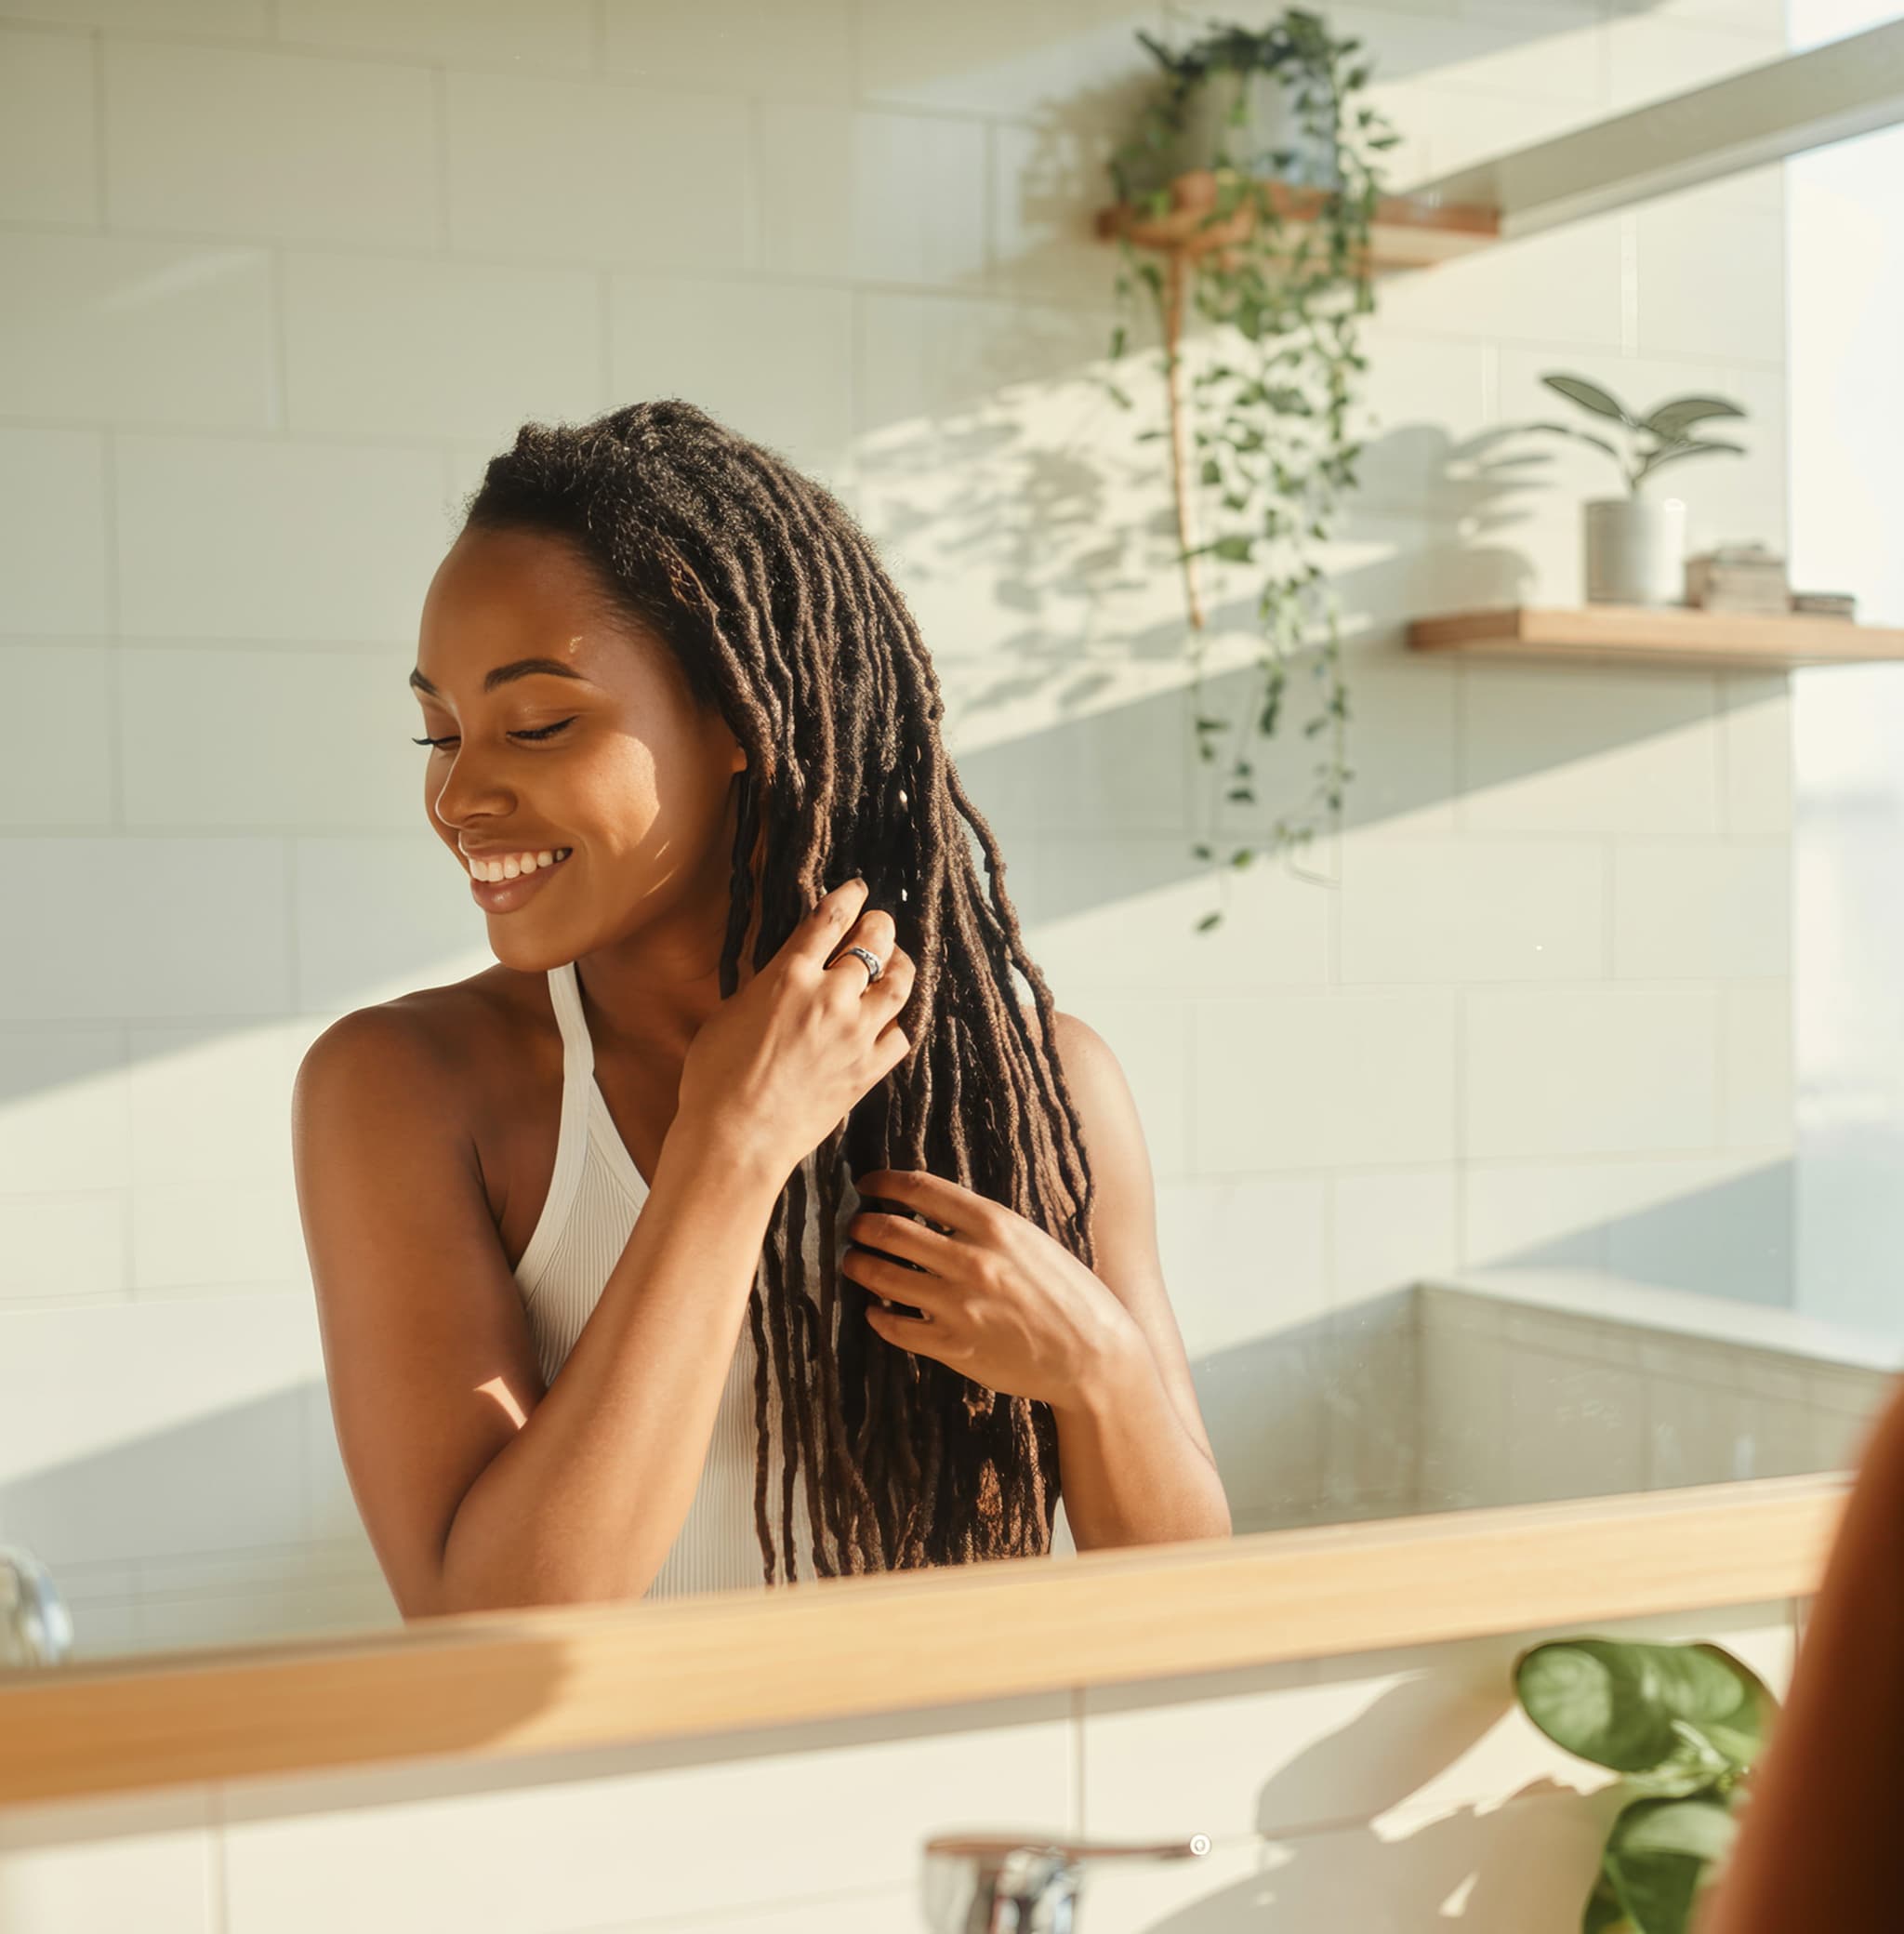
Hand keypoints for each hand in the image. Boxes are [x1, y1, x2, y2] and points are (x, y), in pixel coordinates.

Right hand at [677, 876, 915, 1179]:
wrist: (736, 1138)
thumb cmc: (716, 1079)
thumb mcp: (731, 1013)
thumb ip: (766, 985)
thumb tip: (785, 972)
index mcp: (789, 975)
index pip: (830, 918)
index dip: (849, 897)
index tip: (858, 888)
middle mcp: (831, 997)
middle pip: (874, 942)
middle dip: (880, 925)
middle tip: (880, 921)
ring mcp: (856, 1034)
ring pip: (900, 984)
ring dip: (902, 964)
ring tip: (898, 960)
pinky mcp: (869, 1070)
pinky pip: (901, 1036)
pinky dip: (899, 1022)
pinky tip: (892, 1018)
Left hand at [841, 1167, 1140, 1412]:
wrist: (1094, 1356)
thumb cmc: (1068, 1294)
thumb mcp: (1030, 1240)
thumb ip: (983, 1225)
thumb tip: (931, 1211)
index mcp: (994, 1224)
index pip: (920, 1189)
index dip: (883, 1183)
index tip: (868, 1185)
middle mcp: (972, 1259)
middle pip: (891, 1230)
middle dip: (862, 1225)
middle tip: (855, 1226)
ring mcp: (959, 1305)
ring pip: (882, 1276)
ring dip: (859, 1265)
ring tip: (854, 1261)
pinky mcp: (953, 1347)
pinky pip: (895, 1326)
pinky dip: (876, 1315)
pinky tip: (875, 1309)